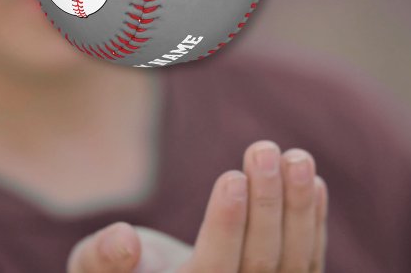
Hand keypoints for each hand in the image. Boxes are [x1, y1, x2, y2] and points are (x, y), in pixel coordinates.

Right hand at [67, 140, 328, 272]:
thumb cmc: (127, 272)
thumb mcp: (95, 268)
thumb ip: (101, 260)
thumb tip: (123, 242)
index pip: (213, 271)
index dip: (225, 227)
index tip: (232, 177)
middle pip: (260, 264)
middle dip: (266, 205)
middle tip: (265, 150)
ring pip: (293, 262)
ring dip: (298, 208)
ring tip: (297, 157)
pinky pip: (307, 262)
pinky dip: (313, 224)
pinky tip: (315, 183)